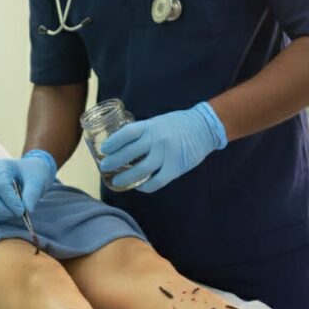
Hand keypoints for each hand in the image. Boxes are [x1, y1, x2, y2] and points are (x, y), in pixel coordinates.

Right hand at [0, 150, 56, 221]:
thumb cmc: (34, 175)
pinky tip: (8, 215)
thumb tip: (27, 210)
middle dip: (1, 209)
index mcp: (2, 167)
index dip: (11, 201)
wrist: (32, 173)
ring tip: (13, 214)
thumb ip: (32, 195)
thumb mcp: (37, 181)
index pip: (1, 186)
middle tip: (17, 213)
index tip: (22, 211)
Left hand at [100, 102, 226, 192]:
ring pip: (140, 171)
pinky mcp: (175, 168)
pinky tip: (139, 186)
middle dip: (113, 162)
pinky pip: (156, 182)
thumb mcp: (157, 122)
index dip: (113, 142)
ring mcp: (166, 154)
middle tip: (104, 167)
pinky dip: (145, 186)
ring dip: (125, 178)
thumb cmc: (177, 124)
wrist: (204, 127)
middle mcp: (156, 140)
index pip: (126, 134)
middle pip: (129, 153)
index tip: (103, 149)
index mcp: (150, 126)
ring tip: (116, 181)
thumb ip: (143, 132)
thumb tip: (122, 144)